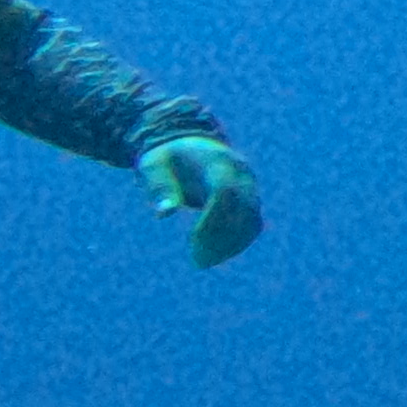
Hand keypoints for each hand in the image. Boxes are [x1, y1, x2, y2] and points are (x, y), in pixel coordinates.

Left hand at [144, 135, 264, 265]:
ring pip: (252, 221)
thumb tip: (163, 214)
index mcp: (217, 161)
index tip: (191, 241)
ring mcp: (250, 187)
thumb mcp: (154, 166)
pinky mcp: (251, 200)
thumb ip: (159, 186)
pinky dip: (236, 244)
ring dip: (230, 246)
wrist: (190, 145)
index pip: (225, 191)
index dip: (212, 219)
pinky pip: (252, 226)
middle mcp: (241, 173)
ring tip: (202, 261)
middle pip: (243, 209)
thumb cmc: (167, 159)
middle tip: (196, 261)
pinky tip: (213, 256)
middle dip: (221, 238)